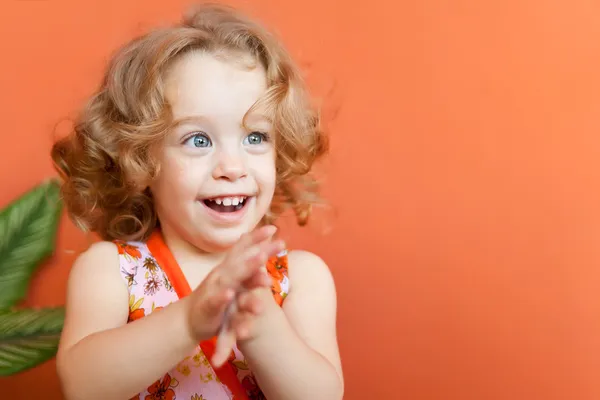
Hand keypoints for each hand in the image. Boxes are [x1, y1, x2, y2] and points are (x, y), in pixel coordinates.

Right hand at [185, 225, 284, 364]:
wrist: (190, 319)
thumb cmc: (216, 297)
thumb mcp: (233, 280)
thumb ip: (248, 267)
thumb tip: (262, 251)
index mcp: (231, 269)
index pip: (243, 250)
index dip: (257, 238)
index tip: (273, 228)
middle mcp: (224, 275)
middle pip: (243, 262)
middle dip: (260, 254)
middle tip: (280, 245)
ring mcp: (215, 289)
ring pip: (232, 279)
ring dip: (247, 270)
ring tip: (263, 266)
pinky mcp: (208, 306)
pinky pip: (216, 301)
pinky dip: (222, 297)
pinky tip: (230, 294)